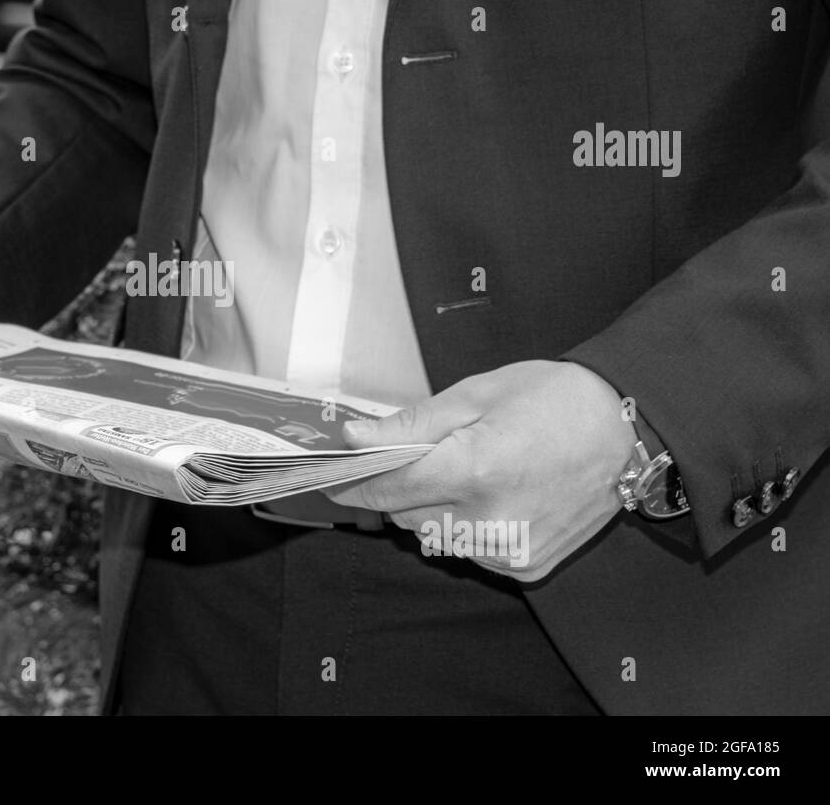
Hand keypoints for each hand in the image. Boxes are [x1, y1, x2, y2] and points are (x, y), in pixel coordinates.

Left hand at [323, 360, 634, 581]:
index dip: (356, 481)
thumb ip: (412, 424)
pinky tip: (496, 496)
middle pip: (406, 515)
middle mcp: (489, 521)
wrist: (628, 430)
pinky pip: (468, 550)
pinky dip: (466, 527)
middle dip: (404, 486)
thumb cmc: (554, 400)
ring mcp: (509, 550)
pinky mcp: (525, 567)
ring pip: (434, 537)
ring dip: (434, 508)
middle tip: (426, 455)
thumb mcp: (476, 395)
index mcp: (474, 470)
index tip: (333, 475)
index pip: (388, 488)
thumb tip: (356, 437)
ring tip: (472, 472)